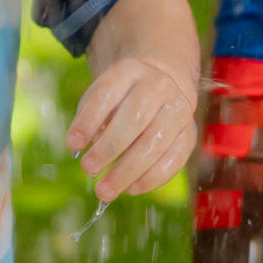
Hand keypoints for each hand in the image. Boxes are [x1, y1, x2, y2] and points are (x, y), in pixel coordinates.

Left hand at [68, 48, 200, 201]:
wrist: (166, 81)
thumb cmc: (123, 96)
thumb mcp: (103, 94)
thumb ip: (92, 118)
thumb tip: (85, 149)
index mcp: (130, 72)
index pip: (106, 95)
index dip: (88, 121)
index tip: (73, 144)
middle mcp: (159, 87)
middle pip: (135, 118)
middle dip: (109, 148)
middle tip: (88, 170)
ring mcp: (178, 110)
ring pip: (156, 142)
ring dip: (128, 171)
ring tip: (105, 190)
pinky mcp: (189, 133)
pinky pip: (175, 159)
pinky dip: (152, 178)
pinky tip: (131, 188)